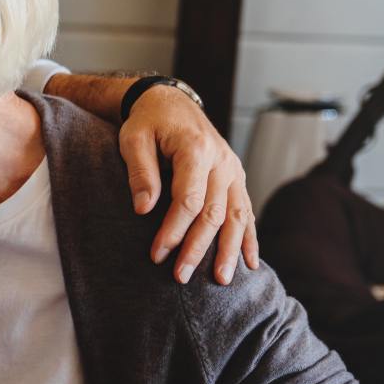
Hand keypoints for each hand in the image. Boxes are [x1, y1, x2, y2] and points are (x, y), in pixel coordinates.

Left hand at [119, 86, 257, 284]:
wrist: (170, 102)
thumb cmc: (147, 122)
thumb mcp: (133, 140)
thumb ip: (140, 173)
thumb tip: (142, 210)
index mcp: (196, 149)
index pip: (188, 200)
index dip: (173, 230)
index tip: (157, 254)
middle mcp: (222, 161)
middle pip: (214, 213)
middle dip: (198, 248)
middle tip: (181, 277)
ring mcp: (233, 170)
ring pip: (236, 216)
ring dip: (229, 250)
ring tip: (220, 280)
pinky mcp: (236, 177)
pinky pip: (246, 211)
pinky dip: (249, 237)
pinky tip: (250, 263)